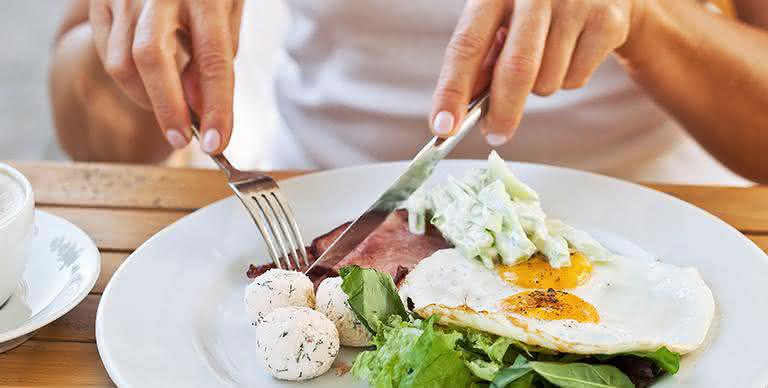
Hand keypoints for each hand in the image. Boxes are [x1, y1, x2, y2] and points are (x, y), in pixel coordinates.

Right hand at [89, 0, 243, 153]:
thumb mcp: (227, 12)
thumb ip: (216, 57)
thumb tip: (199, 107)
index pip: (212, 60)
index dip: (215, 107)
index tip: (217, 142)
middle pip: (152, 59)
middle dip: (168, 108)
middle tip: (182, 139)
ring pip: (123, 63)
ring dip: (148, 99)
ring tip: (171, 110)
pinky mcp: (102, 2)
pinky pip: (109, 55)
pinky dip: (131, 82)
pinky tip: (150, 85)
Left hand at [431, 0, 640, 144]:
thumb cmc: (534, 9)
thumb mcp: (501, 18)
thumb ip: (482, 57)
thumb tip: (460, 110)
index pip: (466, 46)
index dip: (452, 90)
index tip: (443, 127)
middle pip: (517, 69)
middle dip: (503, 111)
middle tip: (495, 136)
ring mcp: (575, 4)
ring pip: (547, 81)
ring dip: (538, 89)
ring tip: (545, 60)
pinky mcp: (606, 22)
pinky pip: (575, 79)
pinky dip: (567, 80)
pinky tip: (571, 52)